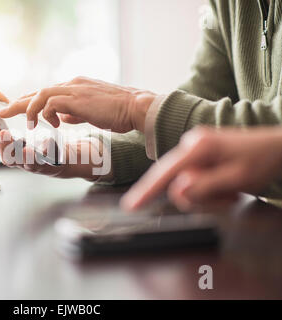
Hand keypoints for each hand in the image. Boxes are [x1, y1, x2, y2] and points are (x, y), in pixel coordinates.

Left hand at [0, 76, 155, 132]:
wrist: (135, 107)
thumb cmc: (116, 112)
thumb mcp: (90, 112)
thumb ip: (73, 112)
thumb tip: (61, 117)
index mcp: (74, 87)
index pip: (45, 92)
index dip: (29, 101)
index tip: (16, 108)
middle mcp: (71, 85)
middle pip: (37, 91)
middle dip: (18, 103)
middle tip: (2, 111)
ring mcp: (74, 90)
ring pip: (41, 94)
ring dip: (28, 109)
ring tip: (24, 123)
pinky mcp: (77, 98)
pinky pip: (51, 103)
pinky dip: (45, 113)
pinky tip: (47, 125)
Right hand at [0, 86, 108, 179]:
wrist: (73, 155)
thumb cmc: (46, 140)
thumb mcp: (26, 120)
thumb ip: (10, 106)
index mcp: (13, 147)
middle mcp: (20, 158)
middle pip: (2, 155)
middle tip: (0, 133)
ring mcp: (34, 164)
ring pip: (20, 162)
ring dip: (15, 151)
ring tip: (13, 139)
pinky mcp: (50, 167)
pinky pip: (42, 164)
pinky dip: (39, 155)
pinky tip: (38, 147)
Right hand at [120, 127, 281, 211]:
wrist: (277, 148)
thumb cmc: (261, 160)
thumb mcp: (236, 178)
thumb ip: (205, 186)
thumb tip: (178, 189)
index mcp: (198, 147)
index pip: (164, 173)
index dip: (145, 191)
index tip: (130, 206)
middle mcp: (191, 144)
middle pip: (175, 182)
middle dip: (199, 197)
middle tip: (227, 197)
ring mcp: (193, 149)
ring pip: (184, 185)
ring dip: (206, 196)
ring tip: (229, 191)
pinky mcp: (198, 155)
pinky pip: (192, 181)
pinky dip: (208, 191)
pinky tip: (225, 187)